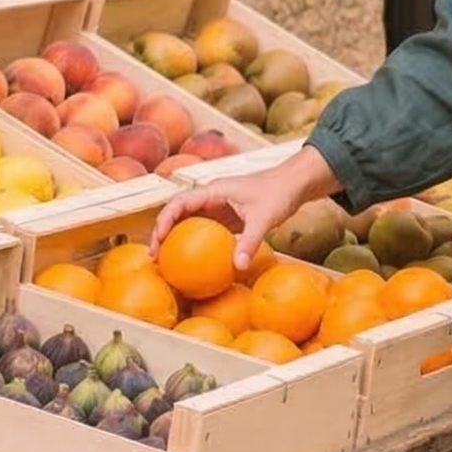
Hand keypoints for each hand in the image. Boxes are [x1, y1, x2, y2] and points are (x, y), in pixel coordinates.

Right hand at [148, 146, 339, 272]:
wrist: (296, 183)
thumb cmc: (280, 192)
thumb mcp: (264, 217)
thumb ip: (250, 241)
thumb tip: (238, 267)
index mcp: (214, 190)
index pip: (180, 203)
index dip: (164, 220)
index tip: (158, 240)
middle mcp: (211, 197)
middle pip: (178, 213)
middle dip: (162, 233)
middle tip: (155, 257)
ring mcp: (219, 208)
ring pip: (189, 223)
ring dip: (176, 240)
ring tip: (167, 263)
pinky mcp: (227, 218)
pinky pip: (206, 232)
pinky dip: (196, 244)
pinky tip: (196, 264)